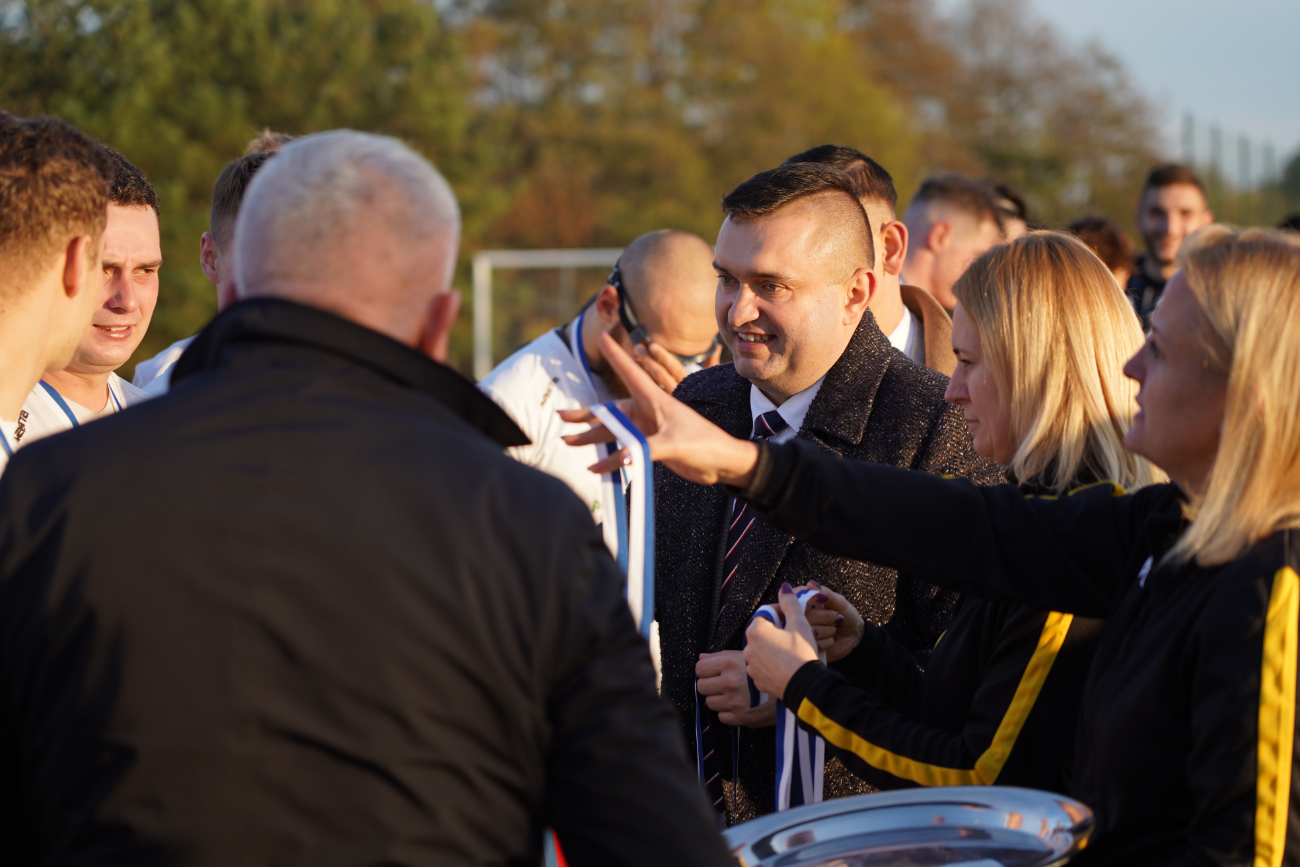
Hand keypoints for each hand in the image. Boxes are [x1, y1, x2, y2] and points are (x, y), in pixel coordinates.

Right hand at [559, 333, 759, 486]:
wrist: (721, 462)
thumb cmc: (704, 444)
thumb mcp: (673, 444)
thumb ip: (643, 450)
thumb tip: (618, 458)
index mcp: (654, 400)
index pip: (630, 372)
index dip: (616, 354)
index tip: (603, 333)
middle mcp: (647, 411)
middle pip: (609, 410)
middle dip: (585, 414)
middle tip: (561, 416)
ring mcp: (647, 428)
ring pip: (612, 431)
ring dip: (591, 437)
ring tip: (568, 441)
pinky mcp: (649, 445)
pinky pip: (622, 449)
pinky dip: (608, 457)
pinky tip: (595, 466)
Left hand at [696, 651, 776, 727]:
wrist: (797, 685)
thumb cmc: (773, 665)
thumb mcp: (749, 654)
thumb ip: (723, 655)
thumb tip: (702, 657)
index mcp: (730, 664)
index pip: (700, 669)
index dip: (705, 670)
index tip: (712, 672)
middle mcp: (730, 683)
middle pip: (701, 687)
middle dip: (710, 685)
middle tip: (721, 683)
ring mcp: (735, 702)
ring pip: (710, 703)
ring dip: (719, 699)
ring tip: (733, 694)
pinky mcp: (743, 718)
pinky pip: (723, 717)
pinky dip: (729, 713)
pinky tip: (740, 705)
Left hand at [743, 583, 819, 698]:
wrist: (805, 687)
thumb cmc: (802, 654)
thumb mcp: (799, 624)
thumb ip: (790, 603)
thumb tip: (784, 588)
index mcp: (756, 631)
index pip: (766, 614)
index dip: (782, 614)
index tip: (793, 619)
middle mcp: (748, 648)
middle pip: (763, 632)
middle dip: (778, 631)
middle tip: (794, 635)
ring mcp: (751, 666)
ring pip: (763, 650)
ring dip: (774, 648)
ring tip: (792, 652)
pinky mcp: (757, 680)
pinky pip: (764, 667)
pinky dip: (773, 664)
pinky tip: (787, 665)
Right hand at [800, 580, 863, 661]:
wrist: (856, 638)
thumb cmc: (847, 616)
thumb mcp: (840, 603)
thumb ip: (826, 594)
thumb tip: (811, 583)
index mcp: (805, 601)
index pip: (794, 597)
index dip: (807, 600)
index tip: (823, 602)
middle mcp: (800, 616)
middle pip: (800, 615)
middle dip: (824, 617)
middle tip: (838, 617)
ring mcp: (802, 632)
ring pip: (806, 630)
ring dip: (827, 630)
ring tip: (835, 629)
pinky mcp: (807, 646)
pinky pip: (812, 644)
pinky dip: (826, 642)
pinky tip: (832, 639)